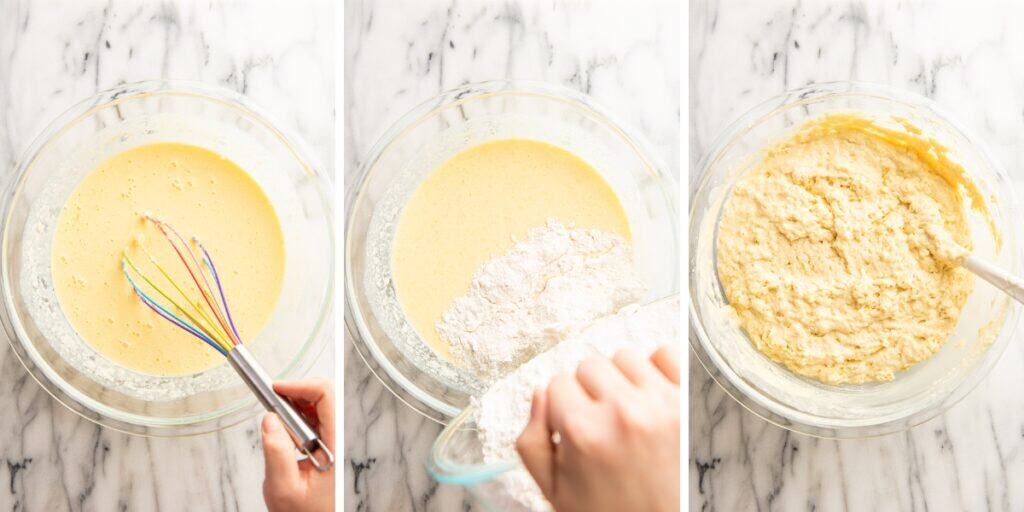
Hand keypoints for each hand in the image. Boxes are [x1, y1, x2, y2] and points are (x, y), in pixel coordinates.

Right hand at [261, 378, 334, 511]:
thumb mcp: (282, 487)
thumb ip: (276, 452)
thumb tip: (270, 419)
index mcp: (336, 445)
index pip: (327, 397)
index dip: (301, 386)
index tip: (278, 389)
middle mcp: (340, 439)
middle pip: (325, 396)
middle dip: (297, 392)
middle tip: (274, 400)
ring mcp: (336, 440)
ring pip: (320, 405)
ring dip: (296, 404)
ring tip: (278, 418)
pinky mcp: (328, 443)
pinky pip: (316, 419)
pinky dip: (298, 416)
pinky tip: (285, 428)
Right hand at [516, 346, 679, 511]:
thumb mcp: (555, 492)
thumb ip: (532, 442)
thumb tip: (540, 394)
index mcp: (583, 432)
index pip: (557, 383)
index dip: (563, 407)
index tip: (577, 428)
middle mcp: (622, 411)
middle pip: (590, 366)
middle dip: (590, 392)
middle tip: (603, 423)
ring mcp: (662, 403)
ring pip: (625, 357)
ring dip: (622, 380)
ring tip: (629, 414)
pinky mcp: (690, 399)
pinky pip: (666, 355)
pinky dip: (657, 370)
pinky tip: (652, 400)